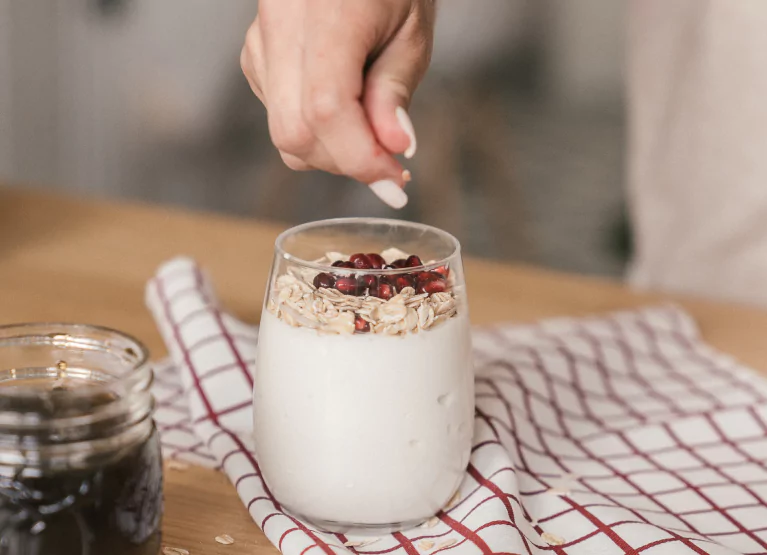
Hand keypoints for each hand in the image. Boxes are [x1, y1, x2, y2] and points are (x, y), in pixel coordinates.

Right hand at [240, 0, 435, 207]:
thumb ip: (395, 92)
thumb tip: (392, 149)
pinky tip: (343, 106)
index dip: (360, 158)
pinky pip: (280, 116)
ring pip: (284, 132)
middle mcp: (280, 28)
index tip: (395, 181)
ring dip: (332, 151)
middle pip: (295, 132)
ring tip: (371, 129)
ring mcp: (259, 43)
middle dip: (345, 162)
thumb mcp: (411, 32)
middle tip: (389, 165)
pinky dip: (316, 130)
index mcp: (325, 15)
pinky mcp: (254, 56)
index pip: (327, 110)